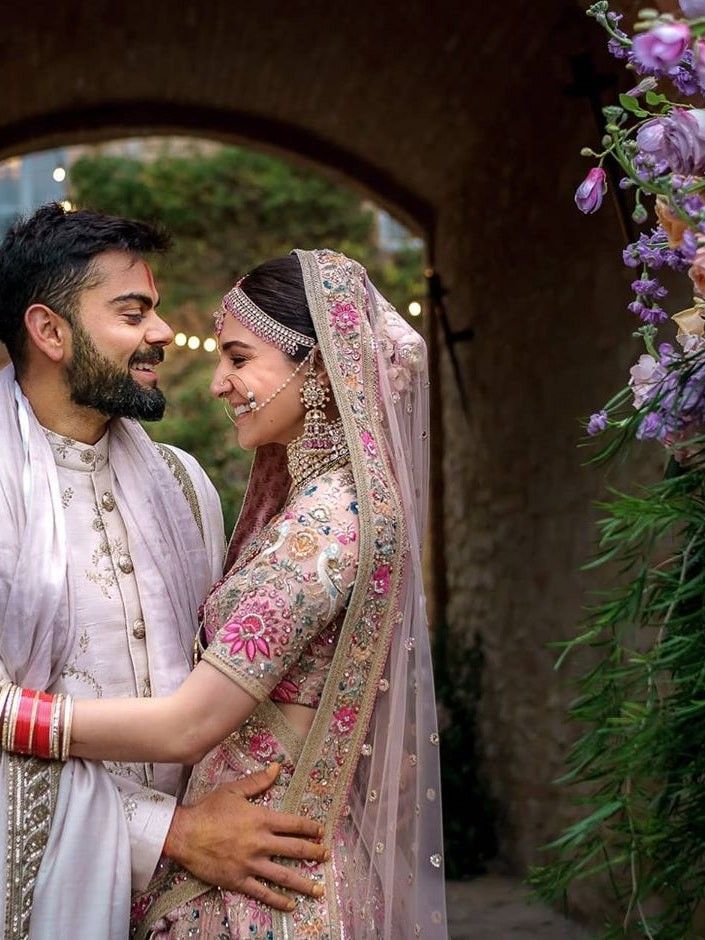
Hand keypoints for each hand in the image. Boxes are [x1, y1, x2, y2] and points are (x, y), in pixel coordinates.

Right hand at [163, 763, 327, 910]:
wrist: (184, 834)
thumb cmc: (208, 810)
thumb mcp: (234, 790)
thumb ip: (258, 781)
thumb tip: (276, 768)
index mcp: (261, 819)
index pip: (294, 824)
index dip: (310, 828)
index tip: (321, 831)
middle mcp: (261, 843)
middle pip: (295, 849)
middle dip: (314, 852)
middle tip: (326, 855)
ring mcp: (251, 864)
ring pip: (284, 875)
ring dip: (304, 882)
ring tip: (318, 888)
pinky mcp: (239, 880)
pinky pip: (263, 893)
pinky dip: (278, 900)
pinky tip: (291, 905)